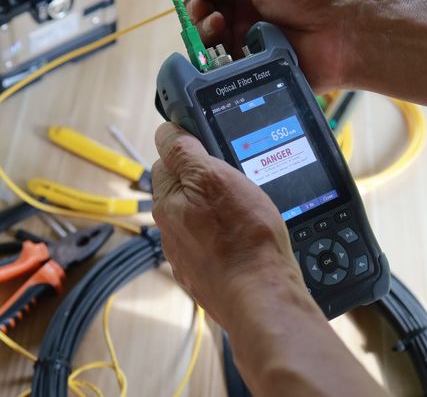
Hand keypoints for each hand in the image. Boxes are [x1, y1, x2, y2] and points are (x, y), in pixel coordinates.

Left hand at [151, 122, 314, 325]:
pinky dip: (227, 238)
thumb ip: (184, 152)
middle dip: (204, 181)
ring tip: (246, 210)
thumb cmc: (241, 237)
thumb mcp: (212, 176)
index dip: (188, 149)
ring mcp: (189, 257)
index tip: (211, 148)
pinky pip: (215, 246)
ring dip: (217, 210)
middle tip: (235, 178)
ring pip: (200, 219)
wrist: (261, 295)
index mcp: (167, 203)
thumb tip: (165, 131)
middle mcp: (171, 232)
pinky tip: (247, 238)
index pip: (165, 161)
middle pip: (183, 190)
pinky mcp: (209, 277)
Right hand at [155, 0, 369, 92]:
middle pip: (202, 15)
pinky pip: (223, 68)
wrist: (343, 32)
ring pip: (208, 43)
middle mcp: (246, 16)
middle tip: (206, 11)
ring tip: (220, 29)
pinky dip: (217, 60)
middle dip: (196, 11)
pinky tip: (224, 52)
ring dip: (205, 33)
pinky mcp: (252, 70)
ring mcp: (248, 44)